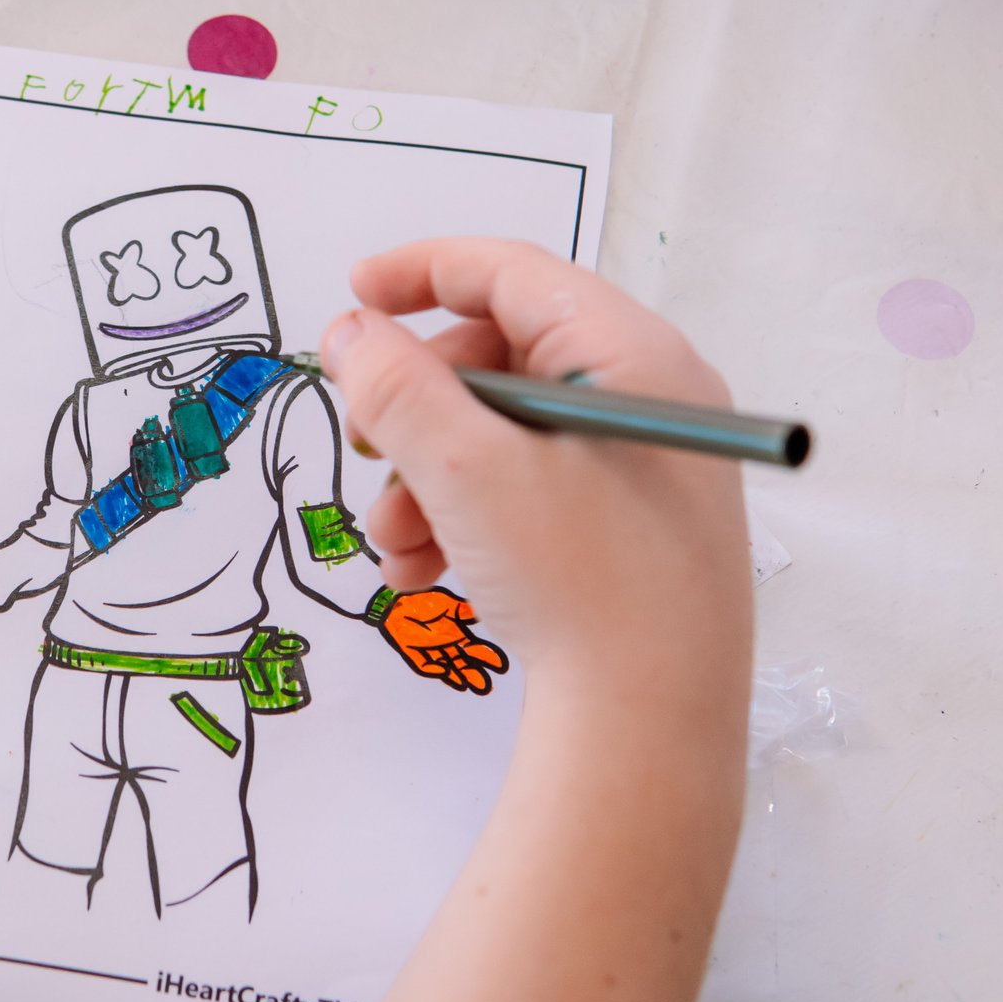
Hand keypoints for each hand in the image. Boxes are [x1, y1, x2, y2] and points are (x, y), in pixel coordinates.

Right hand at [320, 240, 749, 732]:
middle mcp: (650, 399)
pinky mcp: (632, 531)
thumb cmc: (577, 581)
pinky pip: (532, 491)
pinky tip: (426, 573)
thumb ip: (397, 387)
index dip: (424, 271)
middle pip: (503, 357)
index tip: (354, 294)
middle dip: (419, 407)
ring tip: (395, 541)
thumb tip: (352, 332)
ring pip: (505, 435)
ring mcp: (646, 469)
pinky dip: (467, 518)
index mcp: (633, 357)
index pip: (515, 274)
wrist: (650, 730)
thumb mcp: (467, 471)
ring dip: (429, 477)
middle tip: (367, 443)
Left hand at [378, 588, 508, 693]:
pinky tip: (443, 671)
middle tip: (486, 686)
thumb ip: (465, 611)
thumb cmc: (424, 599)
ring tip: (468, 685)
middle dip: (474, 673)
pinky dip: (433, 668)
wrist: (396, 597)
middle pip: (463, 662)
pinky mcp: (412, 652)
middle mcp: (446, 643)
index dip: (487, 658)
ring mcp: (430, 649)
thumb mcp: (448, 603)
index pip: (476, 649)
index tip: (501, 667)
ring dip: (457, 676)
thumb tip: (482, 616)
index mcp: (457, 631)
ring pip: (447, 666)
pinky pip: (423, 665)